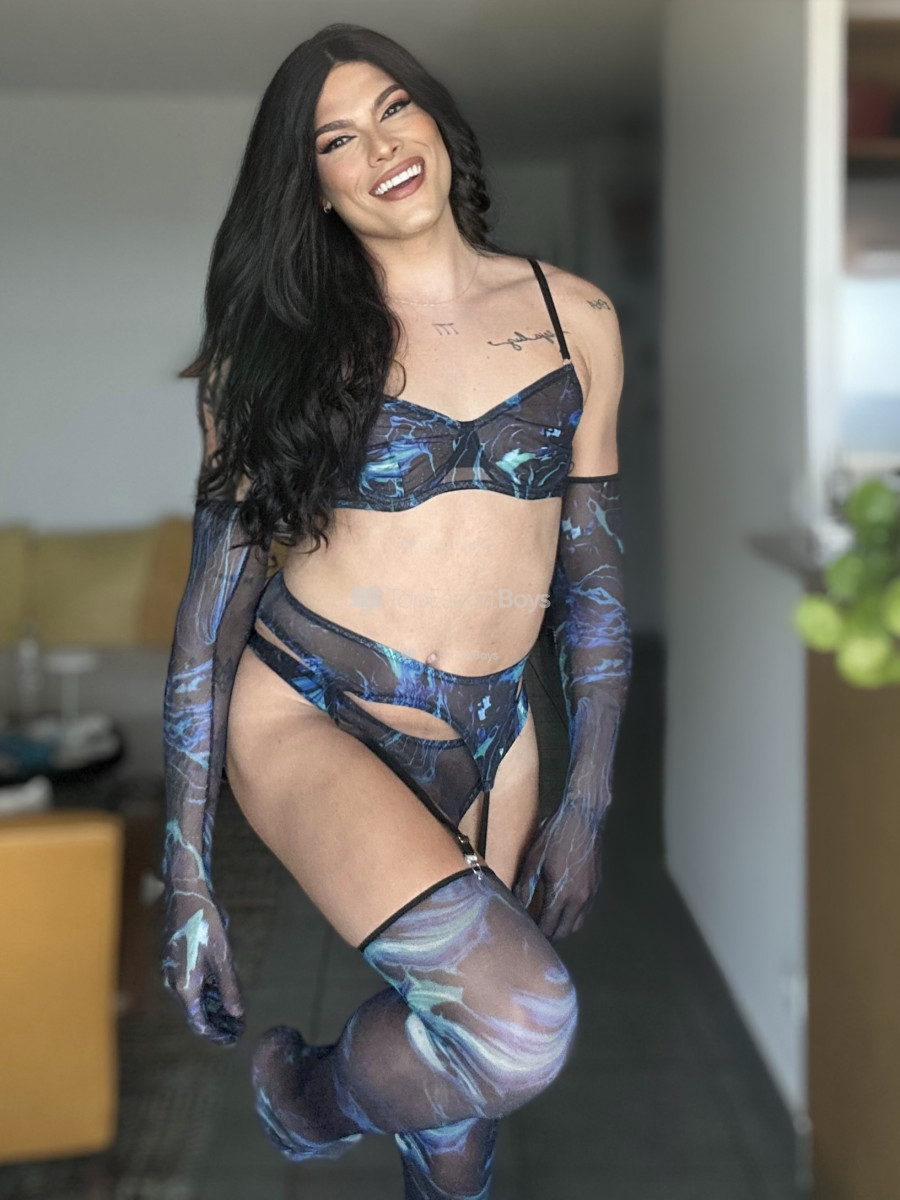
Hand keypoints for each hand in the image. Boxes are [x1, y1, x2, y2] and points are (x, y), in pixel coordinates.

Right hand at [161, 879, 244, 1044]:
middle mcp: (173, 982)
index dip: (215, 1034)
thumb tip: (237, 1012)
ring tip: (230, 1011)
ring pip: (191, 997)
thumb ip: (229, 986)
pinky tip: (218, 987)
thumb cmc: (205, 922)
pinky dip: (203, 990)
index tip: (232, 1040)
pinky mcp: (173, 960)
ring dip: (209, 1006)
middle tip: (236, 1028)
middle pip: (194, 1012)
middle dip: (215, 1021)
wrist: (186, 893)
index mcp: (185, 985)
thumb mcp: (223, 955)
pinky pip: (189, 983)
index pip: (198, 1022)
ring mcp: (171, 971)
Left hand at [513, 802, 600, 941]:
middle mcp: (579, 898)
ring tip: (549, 926)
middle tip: (537, 935)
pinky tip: (563, 910)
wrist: (583, 818)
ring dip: (564, 928)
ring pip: (578, 924)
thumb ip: (525, 886)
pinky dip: (574, 917)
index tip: (526, 933)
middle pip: (565, 931)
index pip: (548, 927)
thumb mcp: (534, 859)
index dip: (536, 934)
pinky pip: (586, 911)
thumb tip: (517, 905)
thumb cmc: (554, 836)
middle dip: (551, 937)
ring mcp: (591, 893)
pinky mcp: (596, 885)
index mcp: (561, 893)